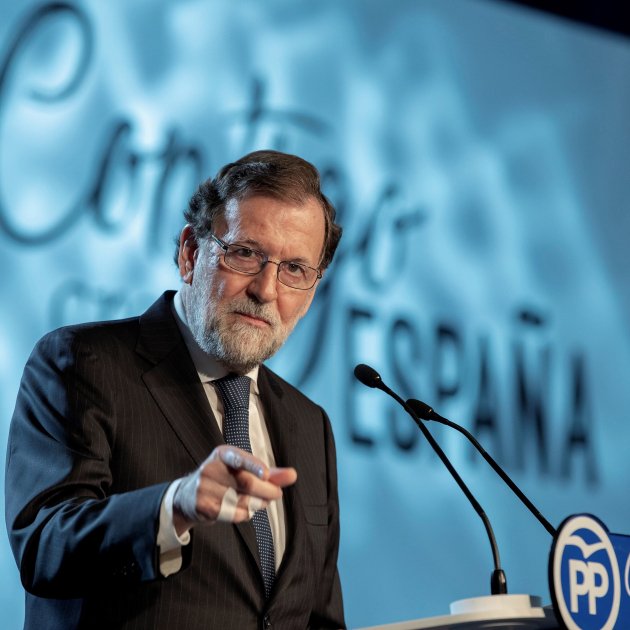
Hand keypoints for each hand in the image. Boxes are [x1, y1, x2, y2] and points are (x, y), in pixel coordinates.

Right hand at [172, 445, 296, 534]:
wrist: (188, 497)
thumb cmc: (223, 479)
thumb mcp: (242, 469)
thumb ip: (269, 473)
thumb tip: (292, 475)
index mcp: (222, 454)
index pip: (238, 458)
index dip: (253, 465)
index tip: (266, 474)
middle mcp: (211, 468)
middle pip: (246, 483)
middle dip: (266, 490)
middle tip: (276, 493)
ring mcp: (205, 488)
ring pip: (241, 500)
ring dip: (257, 503)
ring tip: (260, 501)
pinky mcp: (203, 506)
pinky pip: (233, 514)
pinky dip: (245, 514)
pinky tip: (244, 509)